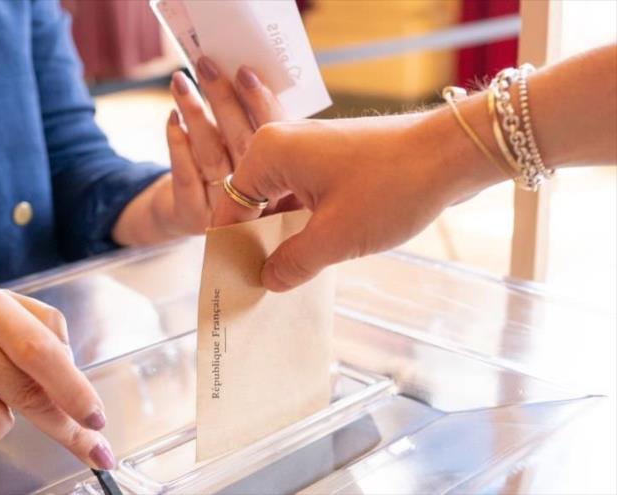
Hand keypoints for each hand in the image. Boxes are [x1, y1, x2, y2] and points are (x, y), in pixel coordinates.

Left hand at [112, 57, 281, 243]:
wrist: (194, 220)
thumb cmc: (228, 176)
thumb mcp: (249, 154)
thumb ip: (254, 124)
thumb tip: (245, 76)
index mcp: (284, 183)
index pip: (276, 139)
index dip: (261, 105)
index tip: (246, 73)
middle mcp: (260, 202)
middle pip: (241, 143)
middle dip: (224, 100)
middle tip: (206, 65)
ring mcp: (226, 212)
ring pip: (211, 155)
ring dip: (195, 114)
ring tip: (181, 81)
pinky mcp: (193, 216)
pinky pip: (186, 176)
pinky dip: (178, 144)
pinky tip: (172, 118)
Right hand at [212, 108, 504, 291]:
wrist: (453, 154)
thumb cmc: (392, 187)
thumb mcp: (336, 238)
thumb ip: (293, 263)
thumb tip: (268, 280)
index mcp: (270, 153)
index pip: (230, 206)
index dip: (232, 246)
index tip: (235, 281)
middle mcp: (283, 143)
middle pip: (253, 202)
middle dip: (257, 242)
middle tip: (259, 284)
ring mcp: (309, 149)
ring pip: (280, 200)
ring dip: (283, 236)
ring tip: (284, 276)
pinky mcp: (333, 157)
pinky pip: (304, 194)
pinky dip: (305, 223)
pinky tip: (310, 255)